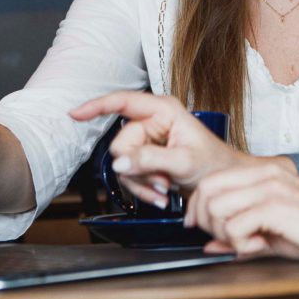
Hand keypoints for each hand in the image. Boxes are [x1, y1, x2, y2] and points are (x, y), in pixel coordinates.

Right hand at [69, 91, 277, 209]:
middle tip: (162, 180)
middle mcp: (153, 122)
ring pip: (123, 164)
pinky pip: (130, 175)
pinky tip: (161, 196)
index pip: (123, 102)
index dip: (96, 106)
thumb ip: (150, 160)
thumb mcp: (183, 162)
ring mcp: (149, 140)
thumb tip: (119, 162)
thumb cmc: (214, 164)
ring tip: (166, 189)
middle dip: (137, 168)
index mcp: (163, 110)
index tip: (75, 113)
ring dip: (142, 183)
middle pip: (121, 144)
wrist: (224, 183)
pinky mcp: (147, 158)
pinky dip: (143, 189)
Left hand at [188, 161, 298, 264]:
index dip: (199, 208)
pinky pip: (235, 224)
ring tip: (250, 244)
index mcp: (266, 171)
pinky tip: (261, 247)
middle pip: (207, 189)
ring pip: (217, 206)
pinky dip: (241, 243)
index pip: (211, 180)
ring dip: (225, 233)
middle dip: (207, 221)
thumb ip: (241, 233)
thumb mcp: (276, 232)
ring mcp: (272, 186)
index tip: (203, 229)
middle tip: (228, 240)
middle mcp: (266, 172)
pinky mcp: (278, 205)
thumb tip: (209, 244)